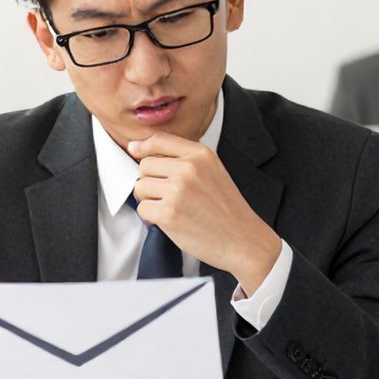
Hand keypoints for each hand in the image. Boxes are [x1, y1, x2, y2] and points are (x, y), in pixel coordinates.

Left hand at [127, 131, 281, 294]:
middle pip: (145, 166)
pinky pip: (143, 208)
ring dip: (150, 200)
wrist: (243, 239)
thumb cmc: (226, 208)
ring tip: (171, 208)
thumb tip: (137, 149)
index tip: (135, 152)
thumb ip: (182, 158)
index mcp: (200, 155)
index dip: (142, 147)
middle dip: (150, 181)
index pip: (158, 140)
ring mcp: (178, 190)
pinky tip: (170, 221)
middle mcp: (188, 168)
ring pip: (140, 187)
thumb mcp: (212, 170)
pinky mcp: (169, 213)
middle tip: (167, 195)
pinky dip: (152, 217)